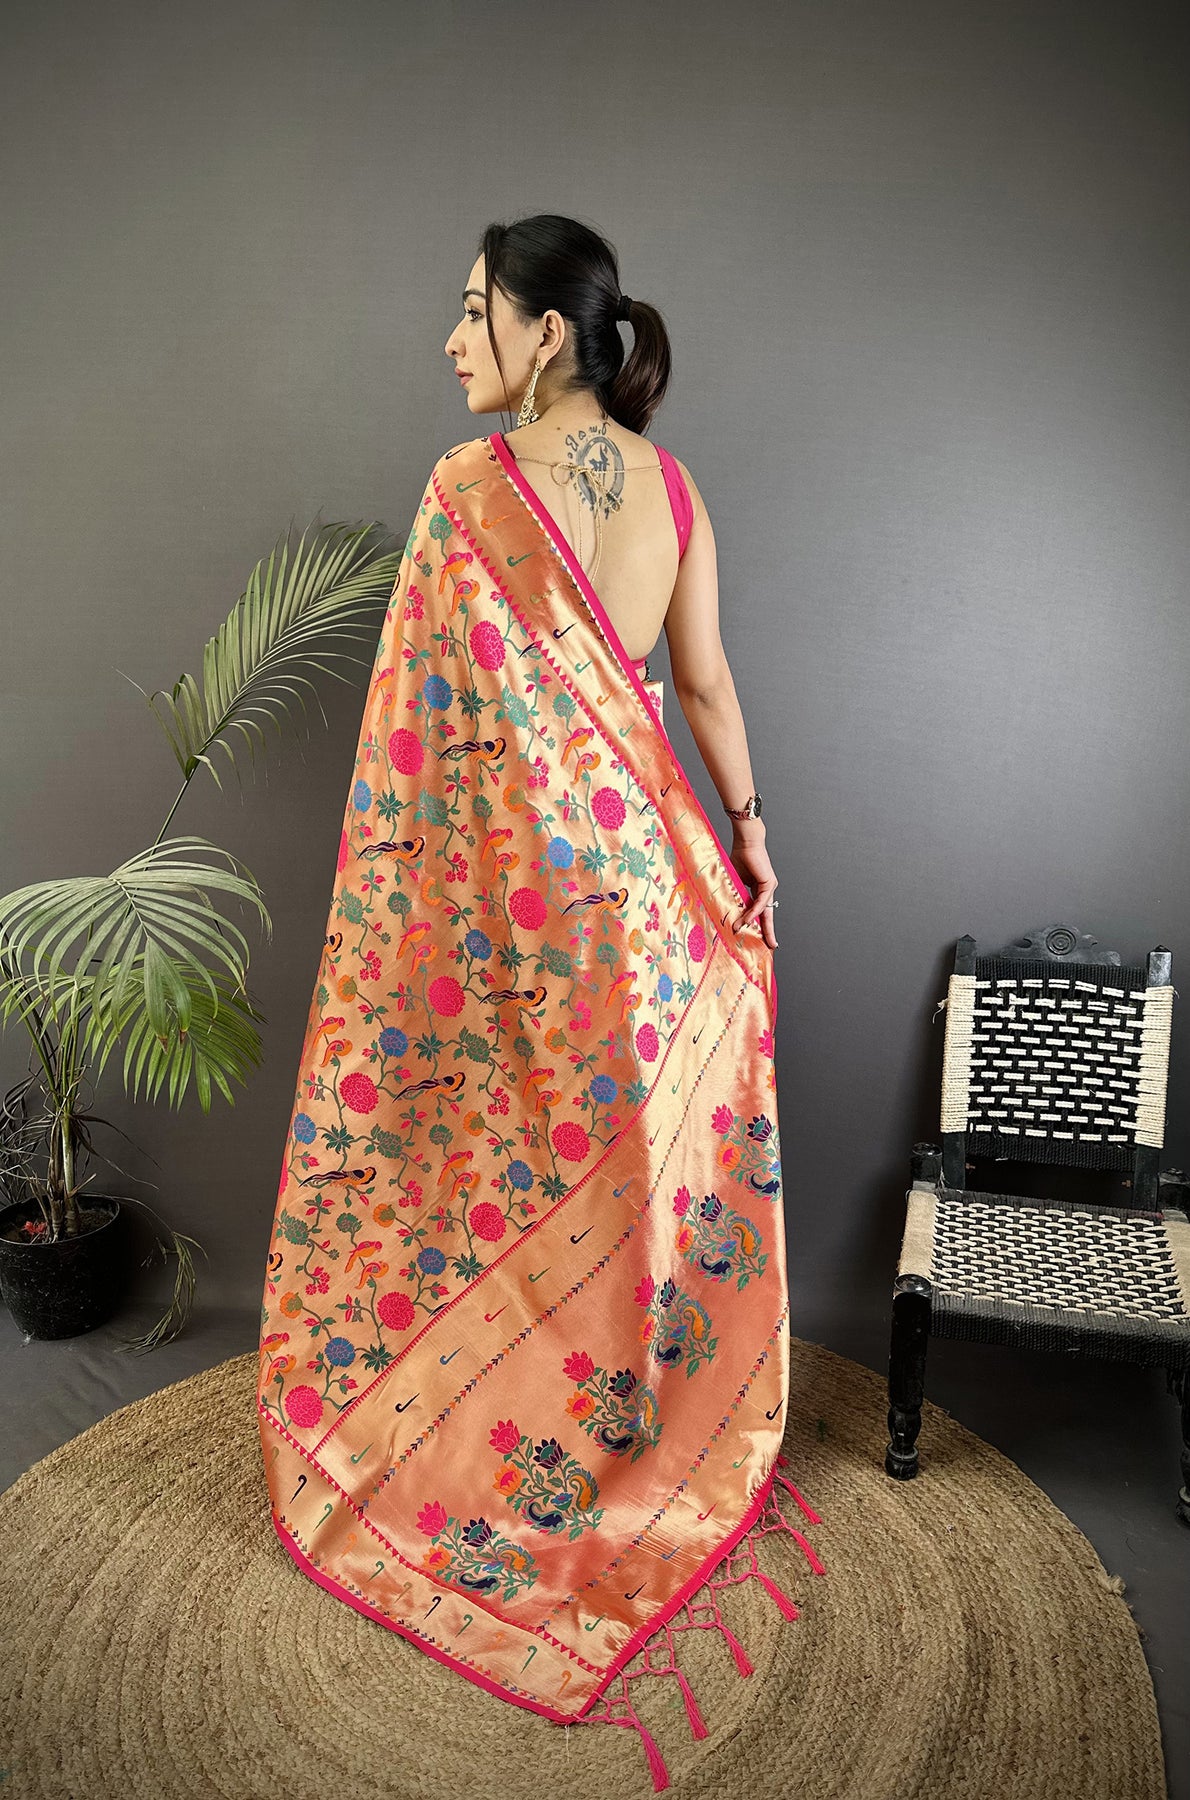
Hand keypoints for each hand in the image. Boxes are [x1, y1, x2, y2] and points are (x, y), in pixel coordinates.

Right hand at [728, 827, 777, 947]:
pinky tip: (747, 919)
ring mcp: (769, 887)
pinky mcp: (769, 883)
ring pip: (764, 910)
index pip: (760, 911)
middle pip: (768, 915)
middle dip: (768, 931)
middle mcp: (767, 890)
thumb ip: (734, 895)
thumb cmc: (739, 856)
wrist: (745, 841)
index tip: (760, 937)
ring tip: (742, 930)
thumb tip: (726, 909)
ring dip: (754, 922)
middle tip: (771, 945)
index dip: (759, 924)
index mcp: (759, 890)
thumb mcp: (734, 881)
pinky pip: (761, 901)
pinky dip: (754, 911)